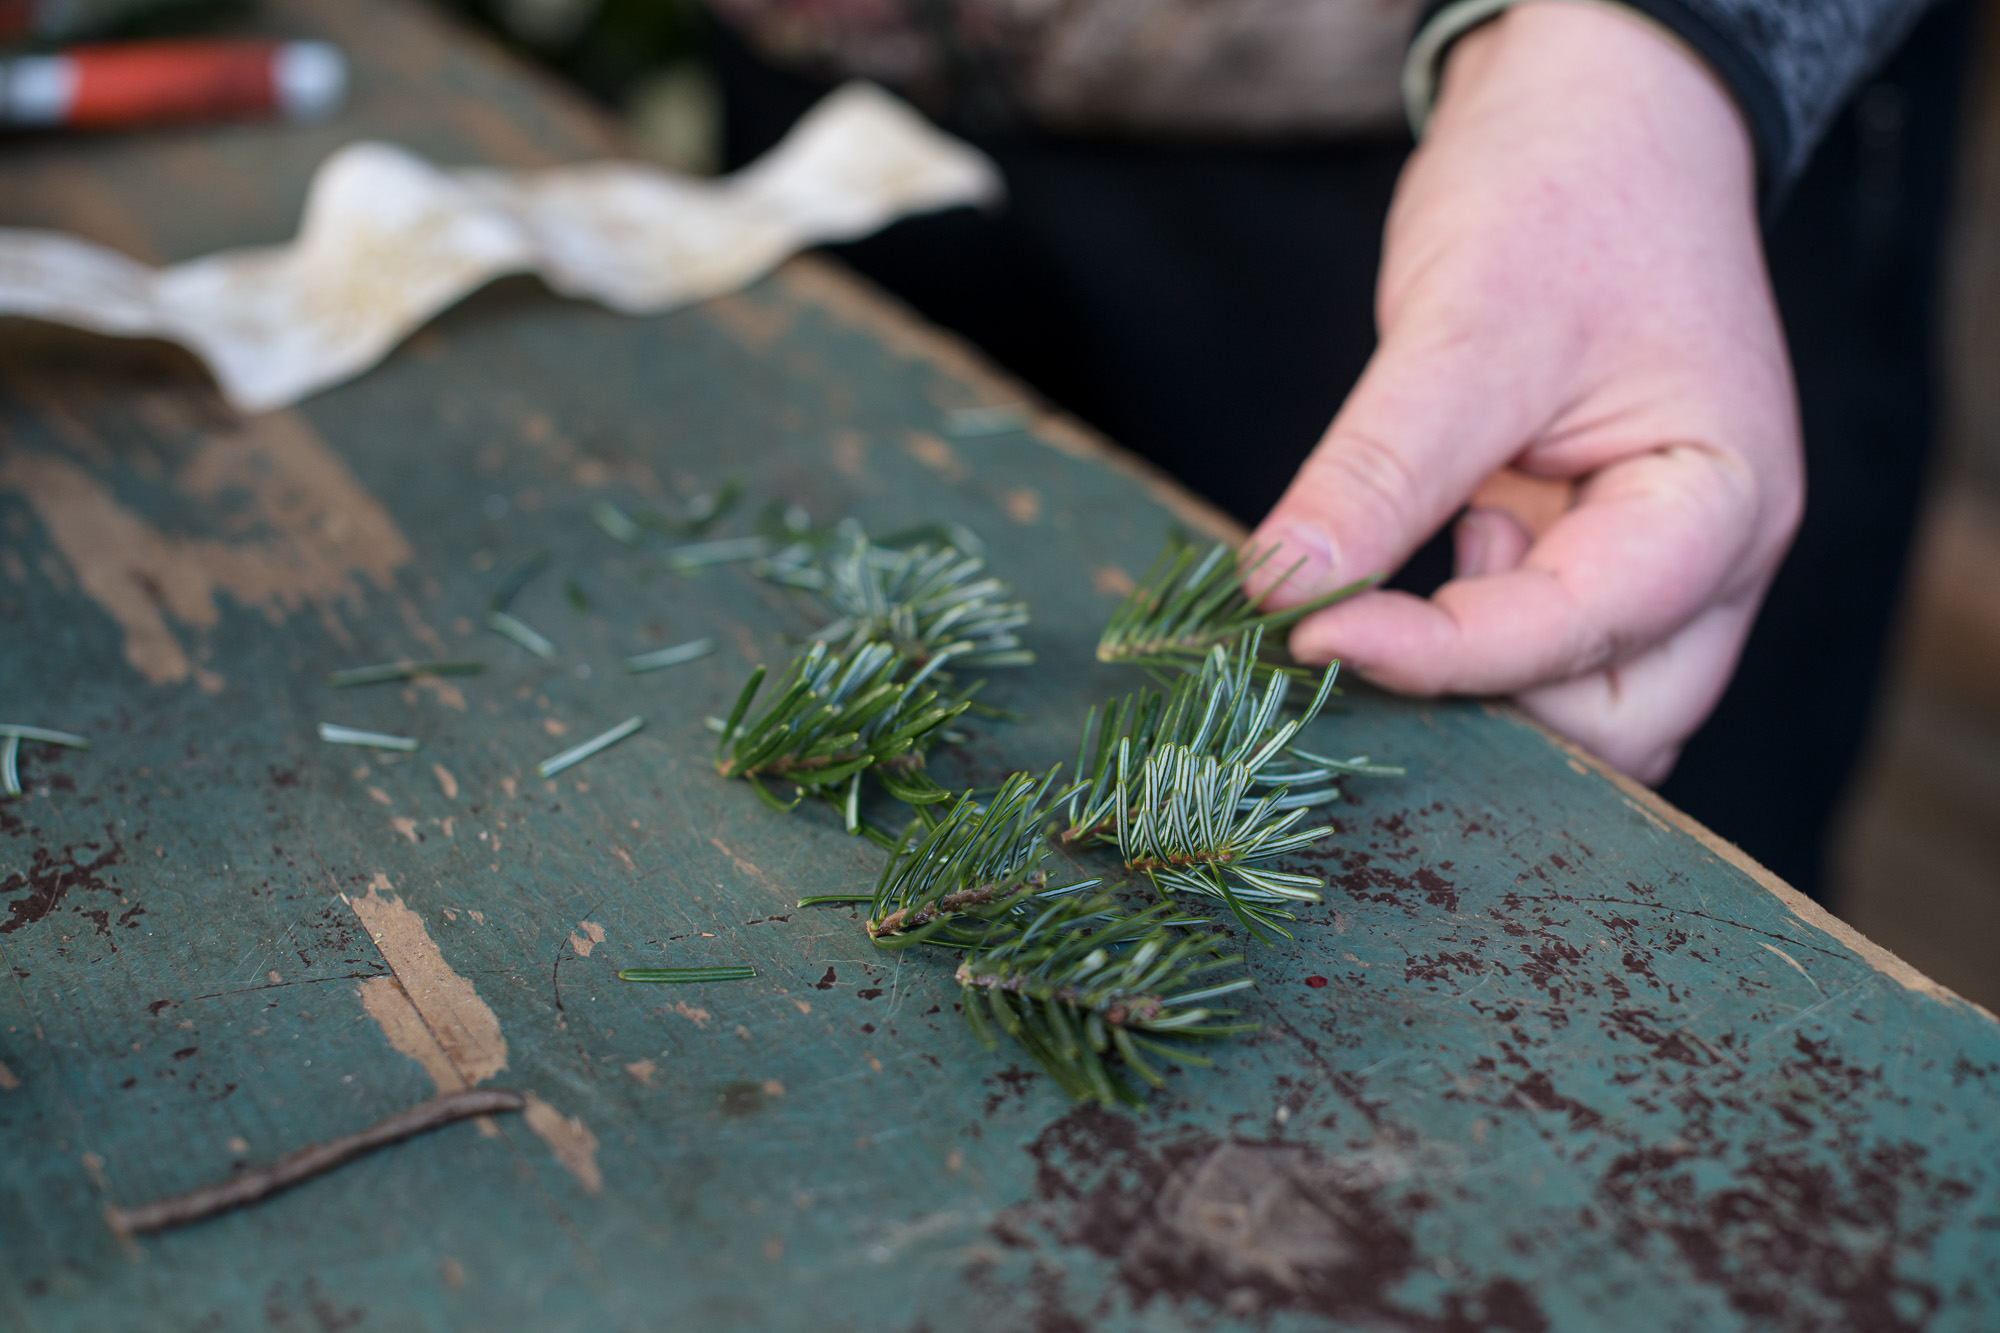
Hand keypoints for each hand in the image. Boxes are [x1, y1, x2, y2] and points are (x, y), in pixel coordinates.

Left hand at [1245, 1, 1801, 782]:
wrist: (1598, 118)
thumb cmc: (1563, 196)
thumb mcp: (1465, 329)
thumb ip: (1378, 473)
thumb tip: (1280, 590)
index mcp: (1719, 507)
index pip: (1581, 634)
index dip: (1443, 656)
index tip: (1312, 635)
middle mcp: (1703, 563)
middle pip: (1611, 722)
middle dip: (1484, 714)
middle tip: (1345, 650)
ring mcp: (1643, 565)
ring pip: (1571, 705)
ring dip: (1468, 692)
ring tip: (1370, 605)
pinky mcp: (1576, 552)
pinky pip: (1525, 649)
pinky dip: (1451, 650)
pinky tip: (1379, 592)